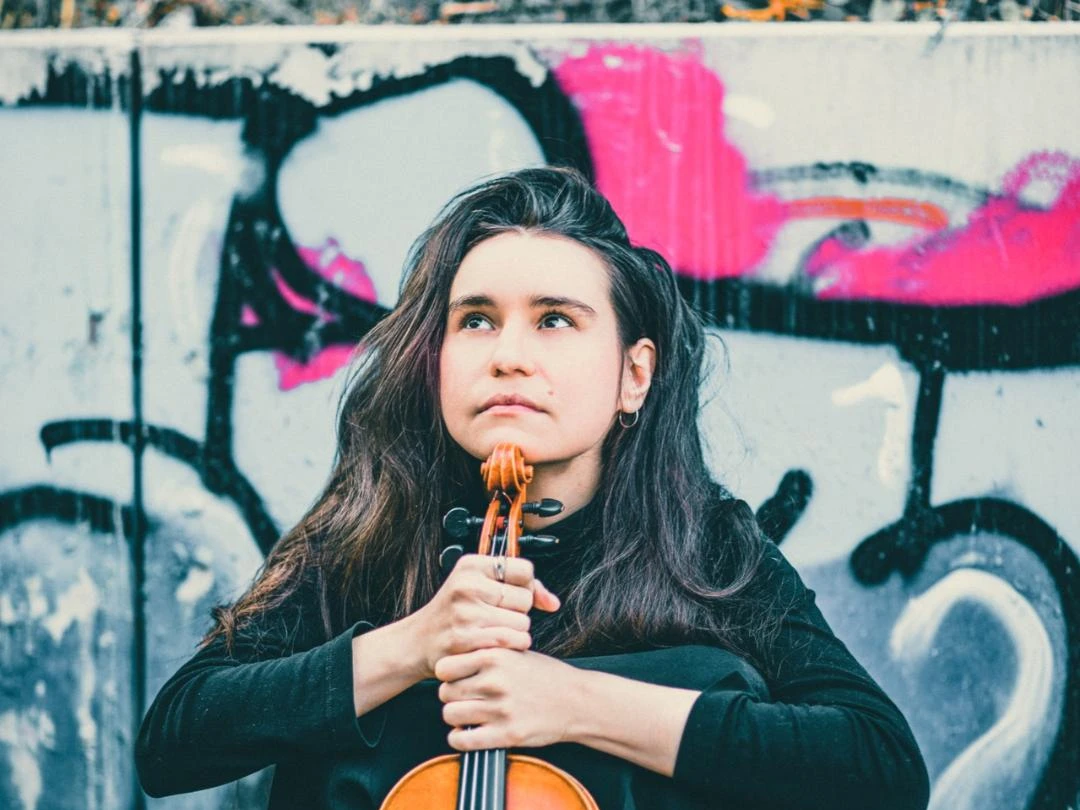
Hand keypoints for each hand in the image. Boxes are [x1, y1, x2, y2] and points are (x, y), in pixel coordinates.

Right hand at [407, 555, 559, 679]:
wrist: (419, 641)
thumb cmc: (455, 613)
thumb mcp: (481, 587)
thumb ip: (522, 588)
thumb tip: (553, 603)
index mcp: (471, 565)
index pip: (525, 569)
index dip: (524, 586)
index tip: (510, 596)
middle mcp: (467, 585)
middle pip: (525, 599)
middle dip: (520, 612)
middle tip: (499, 617)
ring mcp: (465, 612)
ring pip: (522, 623)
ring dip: (517, 632)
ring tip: (496, 631)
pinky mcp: (465, 639)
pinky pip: (511, 641)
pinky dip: (512, 646)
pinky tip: (497, 645)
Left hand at [436, 648, 577, 750]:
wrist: (577, 702)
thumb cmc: (545, 676)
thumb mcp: (516, 652)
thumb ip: (485, 653)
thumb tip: (451, 663)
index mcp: (495, 655)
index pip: (445, 667)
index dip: (447, 674)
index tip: (456, 679)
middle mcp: (495, 680)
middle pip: (445, 692)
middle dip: (451, 697)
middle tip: (463, 699)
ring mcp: (500, 708)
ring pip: (450, 715)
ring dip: (455, 718)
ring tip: (468, 716)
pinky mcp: (506, 734)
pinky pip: (462, 740)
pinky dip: (459, 740)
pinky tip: (469, 734)